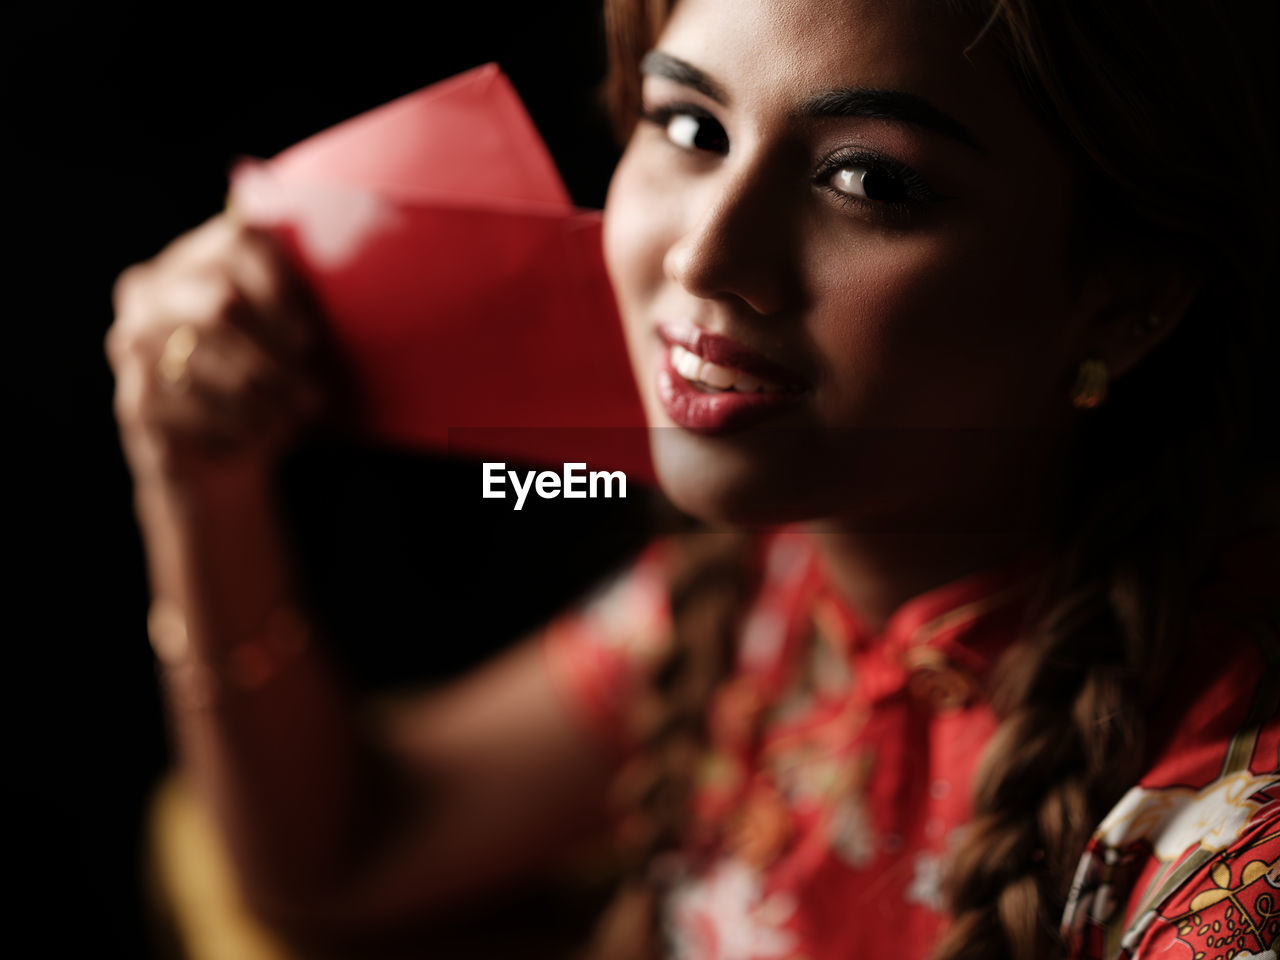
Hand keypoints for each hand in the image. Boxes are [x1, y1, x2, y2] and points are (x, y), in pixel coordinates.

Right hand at [107, 214, 330, 497]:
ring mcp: (133, 342)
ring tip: (298, 418)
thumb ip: (312, 306)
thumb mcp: (296, 344)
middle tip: (314, 393)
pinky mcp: (133, 401)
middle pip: (222, 304)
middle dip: (276, 355)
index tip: (310, 338)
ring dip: (263, 398)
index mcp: (198, 256)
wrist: (223, 462)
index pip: (240, 241)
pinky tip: (258, 439)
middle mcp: (152, 289)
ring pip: (208, 364)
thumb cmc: (272, 388)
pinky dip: (234, 429)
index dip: (281, 288)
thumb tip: (361, 282)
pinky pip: (191, 411)